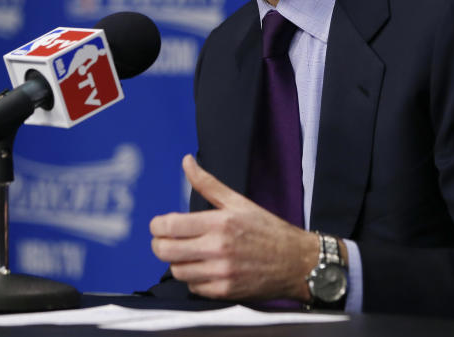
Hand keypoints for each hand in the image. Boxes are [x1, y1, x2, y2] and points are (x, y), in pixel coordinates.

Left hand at [149, 154, 317, 301]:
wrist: (297, 262)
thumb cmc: (267, 229)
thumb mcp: (238, 202)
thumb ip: (207, 183)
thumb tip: (186, 161)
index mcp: (219, 223)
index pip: (169, 226)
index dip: (157, 226)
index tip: (159, 225)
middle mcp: (218, 248)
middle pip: (165, 251)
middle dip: (159, 244)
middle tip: (165, 240)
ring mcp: (221, 273)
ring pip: (177, 270)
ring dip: (177, 261)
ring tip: (188, 253)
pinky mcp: (225, 292)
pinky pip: (193, 287)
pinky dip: (193, 278)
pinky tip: (204, 267)